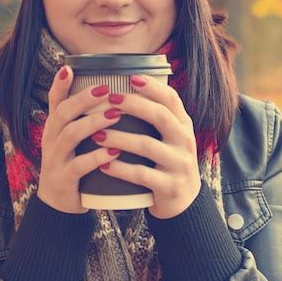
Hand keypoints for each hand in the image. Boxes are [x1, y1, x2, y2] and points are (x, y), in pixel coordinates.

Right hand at [37, 66, 123, 213]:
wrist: (59, 205)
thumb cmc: (74, 165)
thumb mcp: (75, 140)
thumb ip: (85, 119)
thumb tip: (111, 92)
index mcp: (54, 128)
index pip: (54, 101)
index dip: (59, 84)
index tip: (69, 67)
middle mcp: (51, 140)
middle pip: (62, 113)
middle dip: (83, 99)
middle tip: (106, 89)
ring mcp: (55, 159)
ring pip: (70, 136)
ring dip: (93, 123)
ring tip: (115, 116)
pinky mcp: (63, 179)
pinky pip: (78, 166)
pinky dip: (96, 157)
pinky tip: (113, 151)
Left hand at [94, 75, 201, 218]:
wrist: (183, 203)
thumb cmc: (166, 163)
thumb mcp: (169, 138)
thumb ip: (155, 117)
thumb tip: (126, 86)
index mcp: (183, 126)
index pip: (172, 99)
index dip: (153, 87)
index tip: (131, 77)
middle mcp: (185, 141)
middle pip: (160, 116)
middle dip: (134, 105)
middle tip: (110, 98)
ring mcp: (179, 164)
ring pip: (147, 146)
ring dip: (119, 138)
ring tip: (97, 134)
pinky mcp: (169, 186)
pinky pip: (142, 175)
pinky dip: (120, 168)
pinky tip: (103, 164)